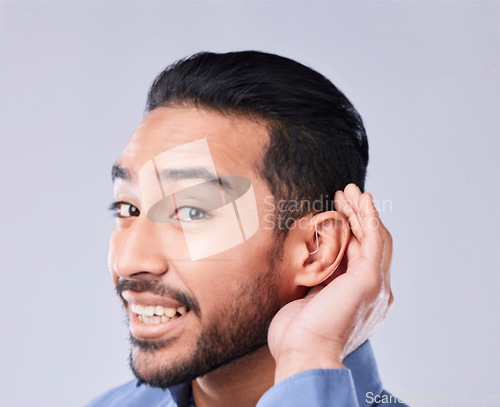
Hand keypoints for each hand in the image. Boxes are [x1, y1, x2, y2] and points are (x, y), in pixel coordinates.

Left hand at [267, 184, 393, 382]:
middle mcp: (375, 291)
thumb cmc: (298, 335)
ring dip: (362, 210)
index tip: (336, 211)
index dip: (351, 230)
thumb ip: (318, 280)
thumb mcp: (309, 300)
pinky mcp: (370, 279)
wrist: (303, 355)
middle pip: (371, 242)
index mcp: (360, 297)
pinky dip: (370, 216)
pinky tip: (362, 198)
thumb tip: (310, 263)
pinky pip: (375, 239)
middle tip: (344, 195)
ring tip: (349, 190)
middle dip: (357, 216)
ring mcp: (375, 285)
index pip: (361, 255)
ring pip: (374, 237)